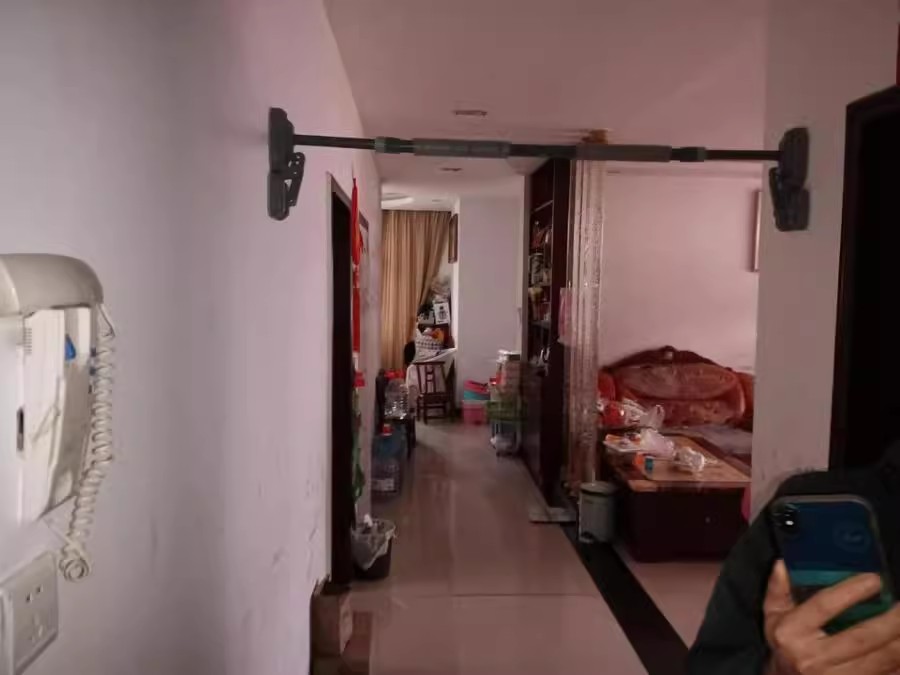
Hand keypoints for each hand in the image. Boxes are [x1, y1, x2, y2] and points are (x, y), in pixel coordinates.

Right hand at [764, 560, 899, 673]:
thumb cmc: (785, 647)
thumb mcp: (773, 617)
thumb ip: (778, 589)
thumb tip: (783, 565)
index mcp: (791, 633)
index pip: (823, 606)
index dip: (850, 591)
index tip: (874, 579)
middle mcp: (812, 657)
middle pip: (862, 637)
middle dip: (890, 621)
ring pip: (880, 659)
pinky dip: (898, 663)